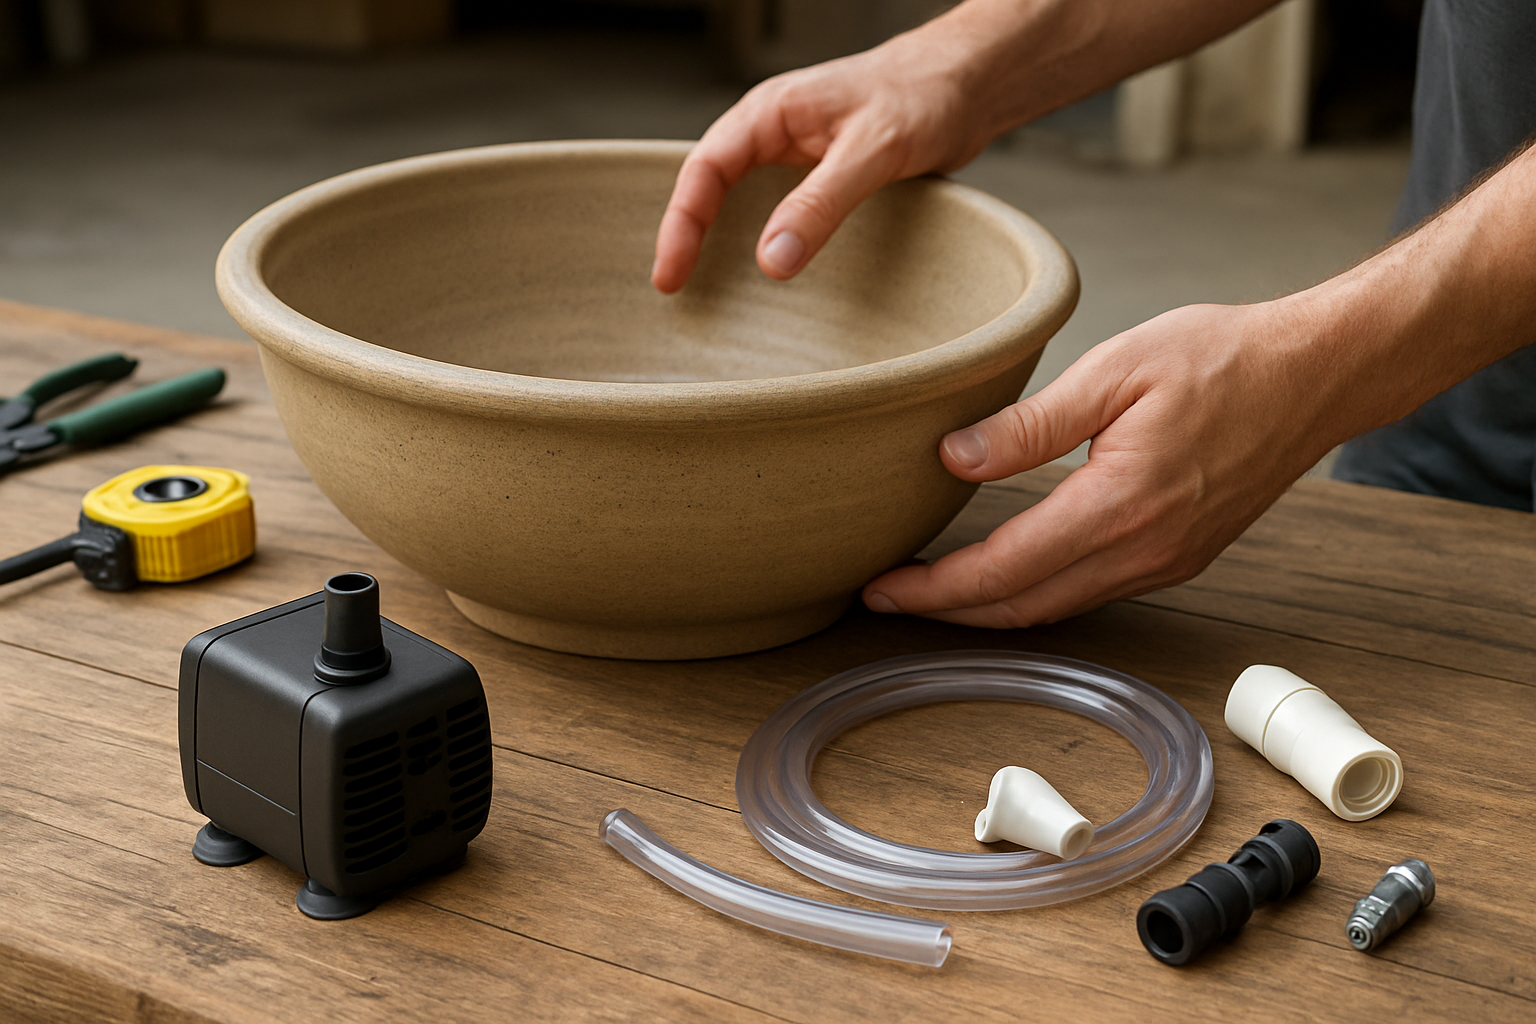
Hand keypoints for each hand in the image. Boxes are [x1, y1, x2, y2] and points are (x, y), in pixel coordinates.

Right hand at [651, 28, 995, 292]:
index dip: (682, 224)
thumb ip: (819, 204)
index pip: (705, 170)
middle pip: (712, 188)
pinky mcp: (829, 180)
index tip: (672, 273)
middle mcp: (778, 135)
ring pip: (746, 204)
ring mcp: (802, 158)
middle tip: (676, 290)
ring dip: (725, 246)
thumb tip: (771, 260)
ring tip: (710, 294)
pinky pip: (785, 217)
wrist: (974, 85)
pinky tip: (773, 281)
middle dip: (689, 238)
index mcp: (771, 113)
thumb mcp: (871, 151)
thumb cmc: (924, 94)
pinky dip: (770, 248)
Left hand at [861, 300, 1341, 626]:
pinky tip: (1004, 576)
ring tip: (932, 592)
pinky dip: (1036, 594)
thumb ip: (1030, 425)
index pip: (1004, 571)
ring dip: (989, 609)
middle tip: (888, 599)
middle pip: (1023, 607)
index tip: (881, 589)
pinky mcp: (1179, 558)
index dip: (935, 588)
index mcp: (1121, 504)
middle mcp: (1145, 550)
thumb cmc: (1223, 357)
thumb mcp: (1115, 370)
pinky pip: (1090, 592)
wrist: (1317, 374)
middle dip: (948, 612)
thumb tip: (953, 459)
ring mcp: (1166, 562)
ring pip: (1057, 608)